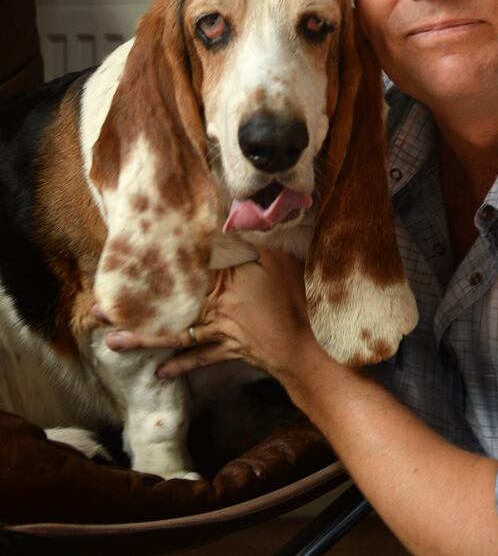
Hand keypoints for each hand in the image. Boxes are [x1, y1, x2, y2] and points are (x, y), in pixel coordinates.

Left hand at [103, 248, 321, 380]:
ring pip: (174, 334)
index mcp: (222, 281)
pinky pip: (200, 357)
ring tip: (112, 342)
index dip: (156, 271)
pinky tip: (159, 374)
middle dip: (133, 308)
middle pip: (167, 305)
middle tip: (98, 311)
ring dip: (143, 339)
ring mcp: (218, 331)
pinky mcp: (228, 349)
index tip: (129, 265)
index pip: (184, 273)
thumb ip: (250, 240)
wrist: (304, 344)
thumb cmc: (292, 297)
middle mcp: (213, 307)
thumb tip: (231, 218)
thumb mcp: (275, 259)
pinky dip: (181, 366)